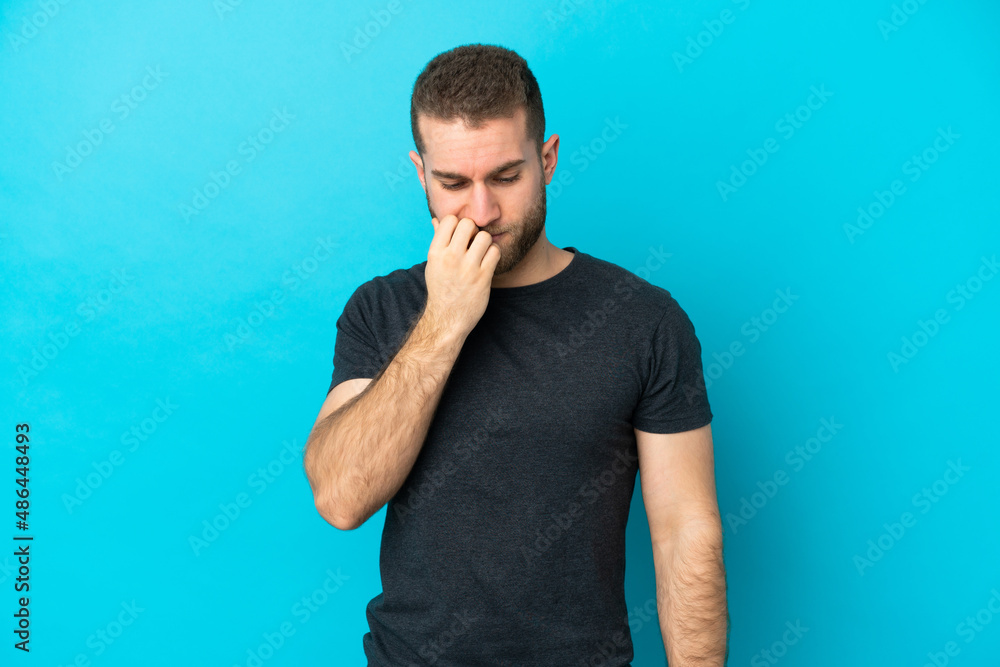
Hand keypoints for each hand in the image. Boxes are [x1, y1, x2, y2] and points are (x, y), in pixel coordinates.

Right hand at [422, 215, 500, 338]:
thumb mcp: (433, 264)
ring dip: (486, 242)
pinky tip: (488, 261)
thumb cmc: (441, 288)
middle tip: (473, 242)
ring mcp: (467, 268)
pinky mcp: (483, 278)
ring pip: (484, 236)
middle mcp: (450, 258)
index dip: (457, 224)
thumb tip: (436, 220)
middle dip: (473, 230)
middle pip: (468, 224)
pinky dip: (494, 254)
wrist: (447, 318)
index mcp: (435, 252)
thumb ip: (437, 241)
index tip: (460, 235)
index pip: (449, 220)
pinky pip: (495, 252)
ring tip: (481, 252)